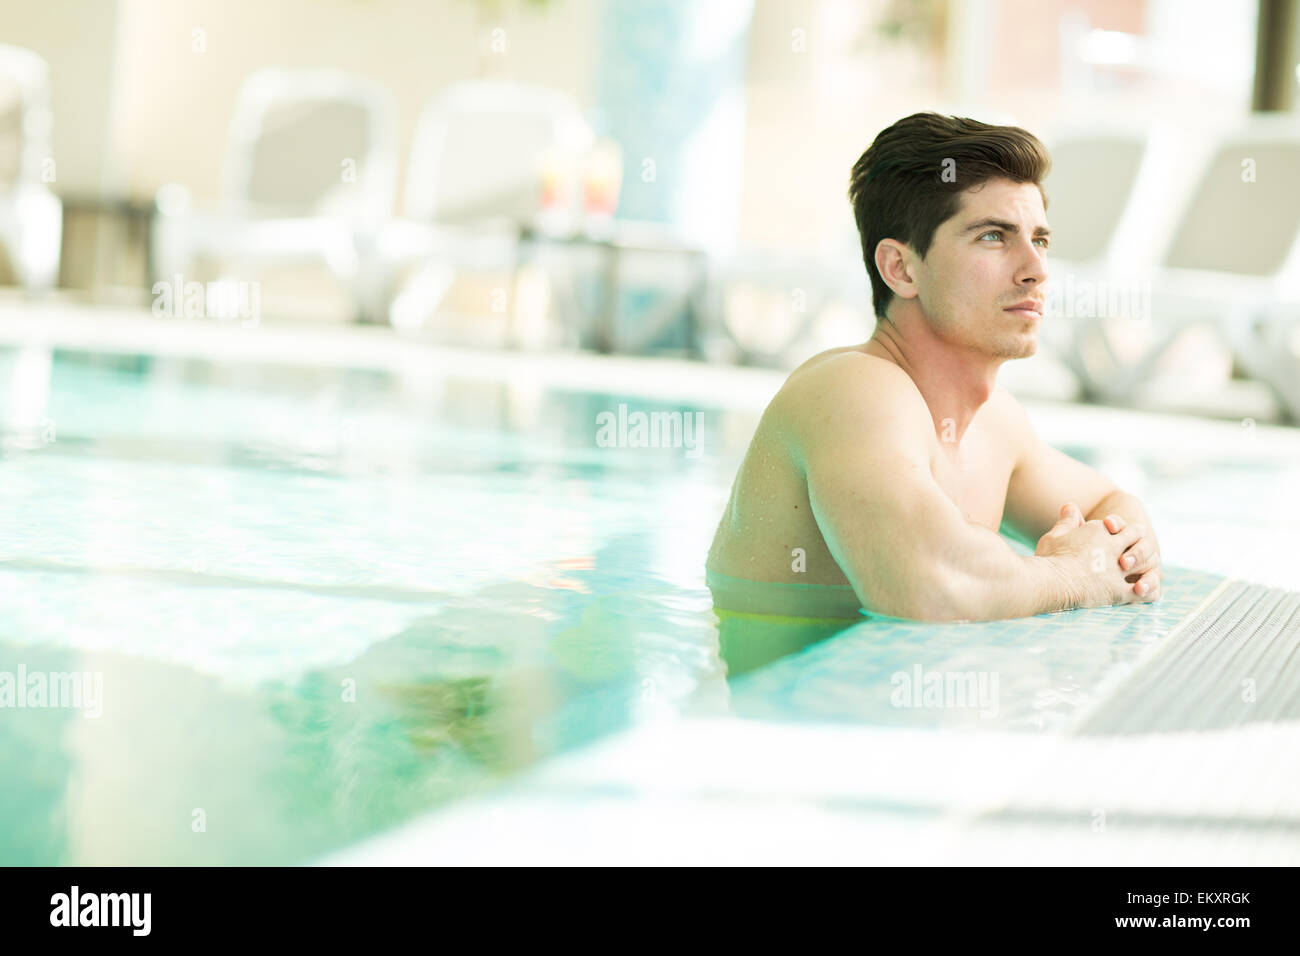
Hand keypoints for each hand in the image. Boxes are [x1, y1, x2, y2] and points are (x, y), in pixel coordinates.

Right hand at [1034, 502, 1150, 608]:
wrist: (1050, 583)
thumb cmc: (1049, 559)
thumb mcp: (1055, 536)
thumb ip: (1067, 522)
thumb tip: (1070, 506)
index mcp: (1099, 531)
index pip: (1120, 525)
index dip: (1120, 529)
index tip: (1116, 535)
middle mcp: (1113, 547)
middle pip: (1138, 538)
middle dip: (1139, 544)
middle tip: (1134, 553)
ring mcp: (1118, 570)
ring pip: (1147, 563)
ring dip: (1147, 566)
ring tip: (1142, 572)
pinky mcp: (1119, 592)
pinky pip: (1142, 592)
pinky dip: (1147, 591)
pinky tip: (1145, 593)